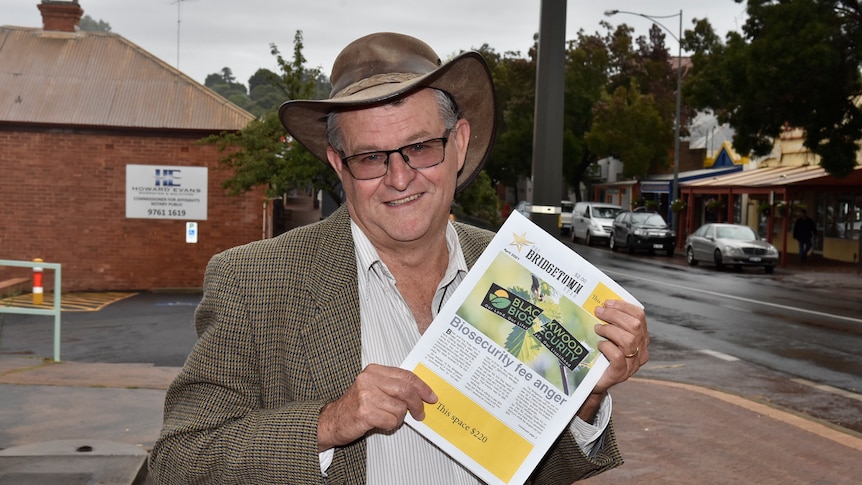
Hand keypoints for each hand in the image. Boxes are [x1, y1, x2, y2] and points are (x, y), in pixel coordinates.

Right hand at [317, 364, 436, 450]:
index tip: (431, 396)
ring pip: (400, 408)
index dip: (422, 387)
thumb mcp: (373, 387)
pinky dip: (391, 425)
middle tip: (421, 413)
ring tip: (389, 418)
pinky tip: (381, 423)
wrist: (332, 420)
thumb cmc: (356, 405)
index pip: (405, 376)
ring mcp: (366, 396)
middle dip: (418, 404)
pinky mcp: (365, 412)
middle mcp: (369, 380)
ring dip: (399, 418)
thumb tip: (421, 393)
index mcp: (373, 370)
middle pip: (406, 390)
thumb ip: (393, 386)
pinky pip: (391, 421)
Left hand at [577, 300, 648, 420]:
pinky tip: (599, 345)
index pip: (639, 317)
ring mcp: (633, 364)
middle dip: (614, 316)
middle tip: (598, 312)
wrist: (593, 381)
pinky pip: (618, 356)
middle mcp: (641, 351)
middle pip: (635, 326)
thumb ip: (611, 322)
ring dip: (610, 330)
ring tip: (597, 329)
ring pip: (628, 340)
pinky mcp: (621, 374)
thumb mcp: (609, 336)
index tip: (607, 302)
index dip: (624, 307)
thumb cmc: (600, 354)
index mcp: (641, 338)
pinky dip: (607, 347)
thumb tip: (600, 304)